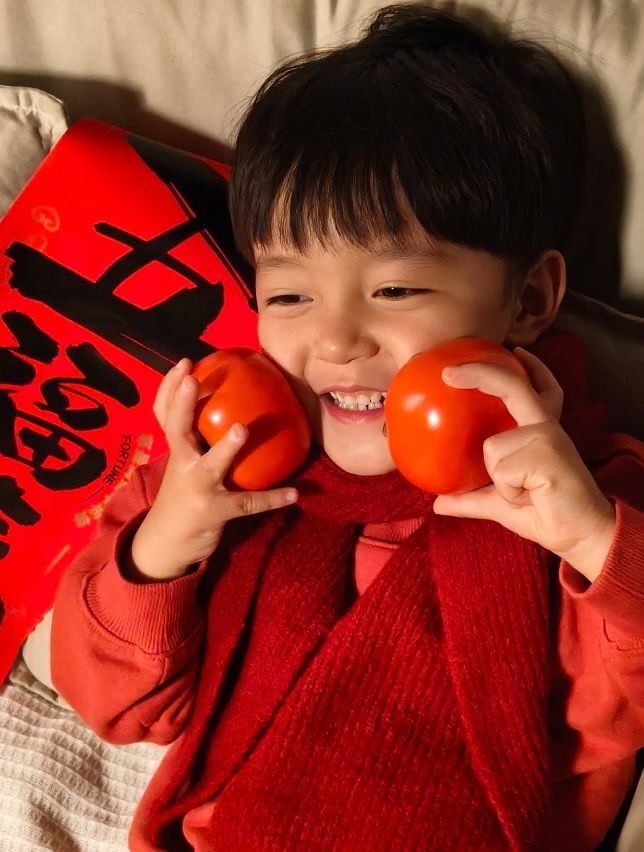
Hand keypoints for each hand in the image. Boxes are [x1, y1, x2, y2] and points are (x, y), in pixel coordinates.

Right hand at [127, 358, 297, 580]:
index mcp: (177, 450)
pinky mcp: (214, 512)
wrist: (165, 544)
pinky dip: (272, 499)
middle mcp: (183, 465)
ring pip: (211, 466)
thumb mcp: (185, 466)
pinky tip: (294, 494)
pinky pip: (247, 504)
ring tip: (242, 429)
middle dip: (183, 405)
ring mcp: (197, 489)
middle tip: (194, 381)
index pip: (166, 415)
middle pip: (177, 430)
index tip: (184, 363)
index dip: (171, 389)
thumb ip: (203, 442)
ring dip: (226, 447)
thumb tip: (237, 407)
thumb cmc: (183, 495)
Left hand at [432, 348, 614, 581]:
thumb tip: (438, 503)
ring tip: (525, 493)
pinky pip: (502, 471)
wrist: (581, 536)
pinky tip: (531, 497)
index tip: (505, 351)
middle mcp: (545, 427)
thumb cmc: (544, 513)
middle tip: (448, 373)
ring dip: (499, 480)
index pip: (528, 388)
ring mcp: (548, 438)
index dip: (510, 370)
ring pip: (492, 448)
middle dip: (481, 374)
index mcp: (538, 430)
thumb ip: (470, 498)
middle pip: (514, 389)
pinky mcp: (548, 456)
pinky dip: (508, 491)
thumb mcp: (499, 503)